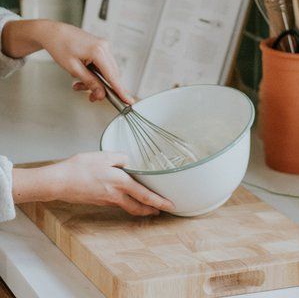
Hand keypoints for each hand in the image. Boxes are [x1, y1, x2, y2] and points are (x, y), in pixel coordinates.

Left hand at [2, 19, 131, 102]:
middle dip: (102, 88)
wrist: (54, 32)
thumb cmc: (60, 46)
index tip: (128, 100)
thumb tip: (100, 93)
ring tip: (80, 85)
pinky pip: (103, 65)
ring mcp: (104, 46)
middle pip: (112, 74)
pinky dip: (95, 73)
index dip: (120, 90)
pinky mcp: (101, 47)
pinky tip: (84, 76)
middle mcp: (105, 47)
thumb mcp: (73, 68)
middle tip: (92, 97)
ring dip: (97, 81)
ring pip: (107, 71)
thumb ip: (89, 82)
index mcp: (98, 50)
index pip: (113, 76)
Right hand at [13, 152, 174, 215]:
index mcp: (120, 182)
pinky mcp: (99, 200)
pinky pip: (118, 203)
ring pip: (128, 206)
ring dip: (141, 208)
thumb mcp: (104, 156)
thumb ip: (121, 157)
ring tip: (149, 207)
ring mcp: (107, 200)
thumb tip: (131, 161)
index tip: (170, 205)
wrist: (60, 181)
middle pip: (139, 206)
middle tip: (163, 210)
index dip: (159, 201)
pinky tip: (127, 197)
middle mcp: (116, 194)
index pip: (145, 195)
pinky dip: (127, 203)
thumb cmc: (80, 167)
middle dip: (152, 210)